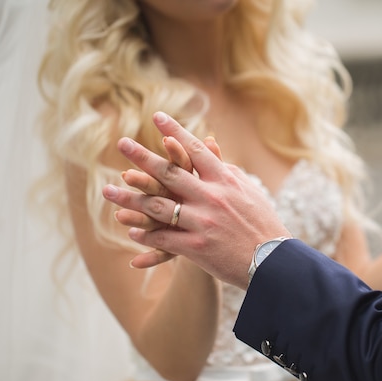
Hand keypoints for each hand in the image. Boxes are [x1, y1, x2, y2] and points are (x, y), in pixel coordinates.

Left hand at [102, 111, 290, 288]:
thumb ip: (225, 169)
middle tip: (122, 143)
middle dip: (142, 156)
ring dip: (130, 197)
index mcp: (225, 180)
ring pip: (158, 206)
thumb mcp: (248, 191)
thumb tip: (208, 145)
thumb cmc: (262, 224)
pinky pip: (163, 238)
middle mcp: (212, 197)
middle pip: (169, 172)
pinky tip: (129, 229)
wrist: (274, 262)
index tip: (157, 117)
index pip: (195, 150)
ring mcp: (202, 222)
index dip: (175, 132)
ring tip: (107, 190)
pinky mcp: (196, 248)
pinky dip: (145, 234)